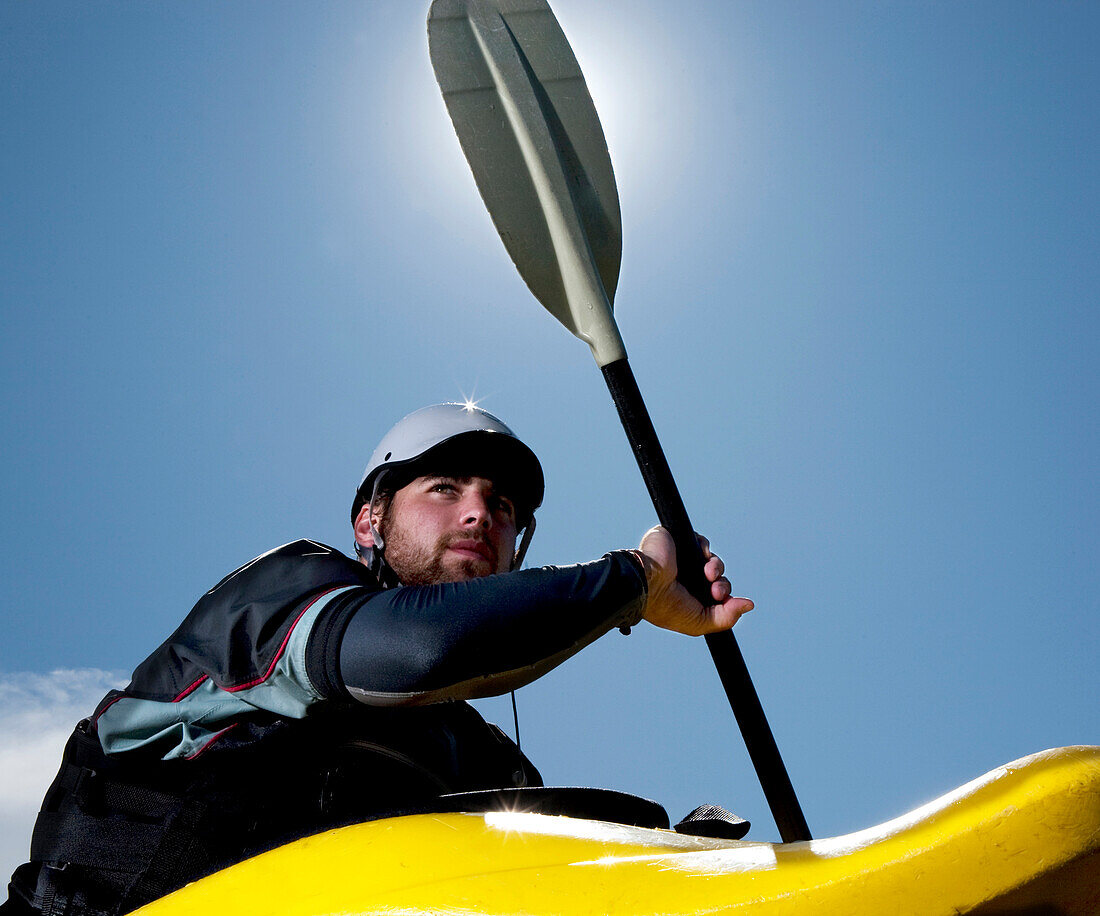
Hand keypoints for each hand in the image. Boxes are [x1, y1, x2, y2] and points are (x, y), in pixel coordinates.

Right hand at [636, 526, 753, 635]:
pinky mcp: (678, 541)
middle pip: (718, 579)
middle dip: (722, 585)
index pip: (716, 596)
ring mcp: (681, 559)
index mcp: (688, 597)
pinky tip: (703, 557)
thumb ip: (726, 617)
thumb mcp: (699, 622)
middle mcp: (685, 579)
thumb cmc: (666, 607)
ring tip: (709, 573)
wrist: (646, 583)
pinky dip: (706, 548)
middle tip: (716, 591)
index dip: (725, 598)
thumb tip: (749, 605)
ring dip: (717, 567)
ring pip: (712, 561)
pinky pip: (702, 541)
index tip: (722, 601)